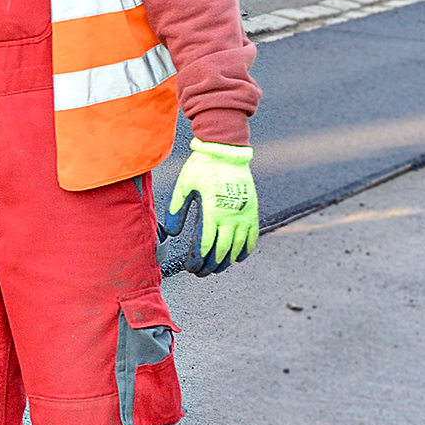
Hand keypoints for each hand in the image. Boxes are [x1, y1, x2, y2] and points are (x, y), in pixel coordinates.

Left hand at [165, 139, 258, 273]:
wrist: (226, 152)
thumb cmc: (202, 168)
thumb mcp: (183, 186)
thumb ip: (176, 210)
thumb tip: (172, 233)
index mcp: (212, 210)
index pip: (205, 244)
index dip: (197, 259)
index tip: (189, 267)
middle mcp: (231, 215)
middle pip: (221, 250)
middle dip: (210, 265)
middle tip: (199, 272)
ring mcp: (244, 213)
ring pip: (237, 247)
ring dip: (226, 261)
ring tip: (215, 269)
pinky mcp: (252, 210)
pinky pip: (252, 236)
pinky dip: (245, 250)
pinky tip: (237, 258)